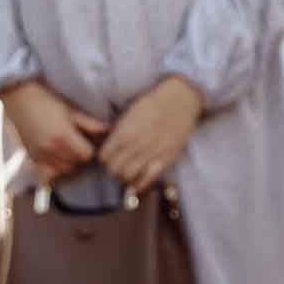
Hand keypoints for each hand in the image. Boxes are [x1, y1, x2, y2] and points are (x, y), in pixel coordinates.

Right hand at [0, 80, 105, 184]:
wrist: (18, 97)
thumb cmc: (45, 99)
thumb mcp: (70, 109)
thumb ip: (89, 123)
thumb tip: (108, 130)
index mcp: (62, 137)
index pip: (86, 155)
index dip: (91, 148)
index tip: (91, 140)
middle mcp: (50, 149)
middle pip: (76, 164)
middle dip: (81, 156)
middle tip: (81, 143)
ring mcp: (39, 155)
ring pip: (63, 170)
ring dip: (70, 162)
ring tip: (70, 148)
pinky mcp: (31, 157)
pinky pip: (48, 173)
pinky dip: (56, 168)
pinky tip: (58, 156)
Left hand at [97, 76, 203, 193]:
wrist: (180, 100)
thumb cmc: (153, 103)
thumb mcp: (129, 112)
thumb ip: (117, 130)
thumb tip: (106, 144)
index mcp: (125, 132)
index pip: (104, 156)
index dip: (103, 157)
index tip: (107, 156)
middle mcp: (136, 145)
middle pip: (113, 169)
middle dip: (112, 168)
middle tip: (116, 164)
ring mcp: (151, 153)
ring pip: (127, 176)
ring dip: (124, 176)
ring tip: (127, 171)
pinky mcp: (165, 159)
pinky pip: (147, 179)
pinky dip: (140, 184)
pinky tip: (138, 180)